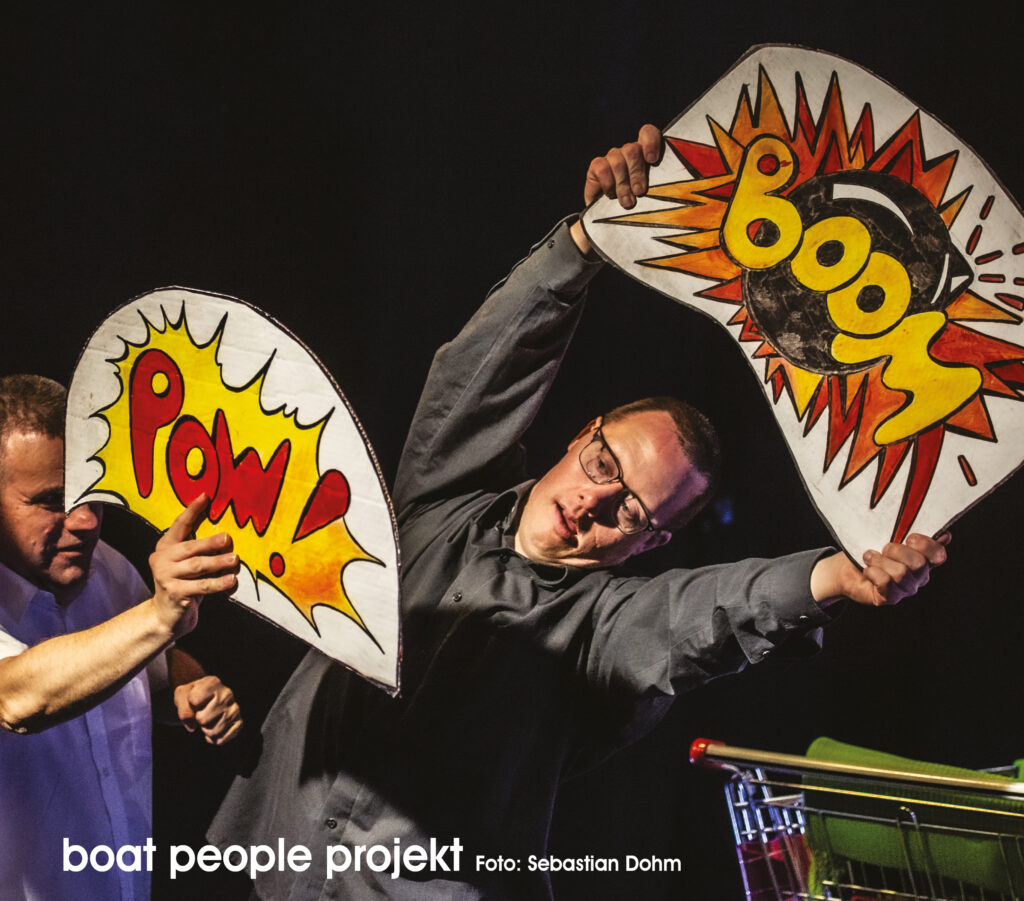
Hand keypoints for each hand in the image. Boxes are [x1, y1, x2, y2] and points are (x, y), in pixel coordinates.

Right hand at [148, 494, 238, 637]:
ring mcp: (165, 577)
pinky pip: (201, 586)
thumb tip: (227, 535)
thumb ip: (199, 549)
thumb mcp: (187, 563)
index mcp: (165, 546)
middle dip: (210, 542)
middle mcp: (162, 559)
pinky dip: (218, 583)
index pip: (179, 525)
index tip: (206, 496)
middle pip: (190, 547)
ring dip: (218, 562)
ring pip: (197, 566)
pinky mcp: (174, 593)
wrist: (166, 615)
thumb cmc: (184, 583)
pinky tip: (231, 581)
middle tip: (228, 538)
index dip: (192, 510)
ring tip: (234, 559)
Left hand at [173, 675, 242, 744]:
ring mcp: (235, 709)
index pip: (194, 699)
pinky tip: (214, 728)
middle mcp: (227, 694)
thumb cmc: (192, 696)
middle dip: (197, 719)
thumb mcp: (181, 694)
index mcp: (213, 683)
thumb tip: (192, 726)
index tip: (193, 700)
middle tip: (200, 712)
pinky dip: (213, 738)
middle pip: (202, 719)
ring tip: (208, 720)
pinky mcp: (239, 723)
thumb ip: (182, 707)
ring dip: (205, 729)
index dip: (189, 703)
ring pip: (213, 731)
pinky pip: (221, 739)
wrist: (205, 701)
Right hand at [571, 123, 661, 254]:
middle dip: (636, 173)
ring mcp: (613, 158)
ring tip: (627, 202)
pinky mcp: (597, 167)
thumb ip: (668, 190)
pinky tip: (610, 195)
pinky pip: (601, 167)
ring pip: (617, 160)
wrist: (612, 224)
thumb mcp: (657, 198)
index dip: (650, 141)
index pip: (648, 133)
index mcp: (646, 154)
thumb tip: (688, 193)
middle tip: (639, 192)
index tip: (653, 160)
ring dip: (622, 184)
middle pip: (632, 149)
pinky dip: (607, 182)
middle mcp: (629, 153)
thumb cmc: (642, 209)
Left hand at [812, 533, 950, 606]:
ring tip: (869, 557)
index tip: (910, 537)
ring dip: (880, 561)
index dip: (927, 545)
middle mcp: (919, 576)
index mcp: (924, 559)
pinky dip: (873, 572)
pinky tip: (867, 570)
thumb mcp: (888, 536)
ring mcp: (906, 589)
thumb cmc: (870, 549)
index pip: (938, 555)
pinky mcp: (891, 598)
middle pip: (919, 563)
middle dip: (896, 551)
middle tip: (883, 548)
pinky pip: (886, 583)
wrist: (846, 568)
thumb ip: (911, 533)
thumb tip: (945, 535)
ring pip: (901, 573)